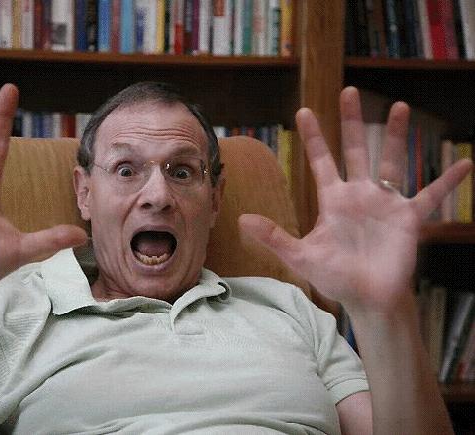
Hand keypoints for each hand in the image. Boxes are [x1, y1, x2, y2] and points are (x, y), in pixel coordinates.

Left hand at [239, 87, 471, 313]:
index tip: (303, 111)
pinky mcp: (409, 218)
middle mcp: (359, 194)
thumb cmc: (336, 277)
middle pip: (355, 149)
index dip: (313, 138)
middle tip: (349, 90)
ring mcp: (385, 203)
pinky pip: (431, 196)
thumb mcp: (302, 256)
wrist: (368, 298)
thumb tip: (241, 219)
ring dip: (395, 135)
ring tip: (398, 106)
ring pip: (391, 161)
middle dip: (351, 121)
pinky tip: (465, 163)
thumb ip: (274, 237)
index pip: (320, 161)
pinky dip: (448, 182)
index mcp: (333, 200)